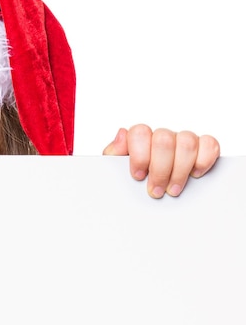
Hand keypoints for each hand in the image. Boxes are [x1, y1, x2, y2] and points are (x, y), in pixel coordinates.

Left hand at [102, 124, 219, 197]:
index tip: (138, 176)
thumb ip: (114, 152)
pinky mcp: (203, 147)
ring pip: (187, 142)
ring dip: (180, 170)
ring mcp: (182, 140)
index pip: (140, 133)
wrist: (147, 188)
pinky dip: (204, 160)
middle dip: (160, 170)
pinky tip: (195, 174)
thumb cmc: (133, 176)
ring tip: (172, 190)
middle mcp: (162, 136)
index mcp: (140, 137)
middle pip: (164, 141)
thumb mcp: (116, 167)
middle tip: (155, 191)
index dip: (140, 155)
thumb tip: (122, 134)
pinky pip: (210, 144)